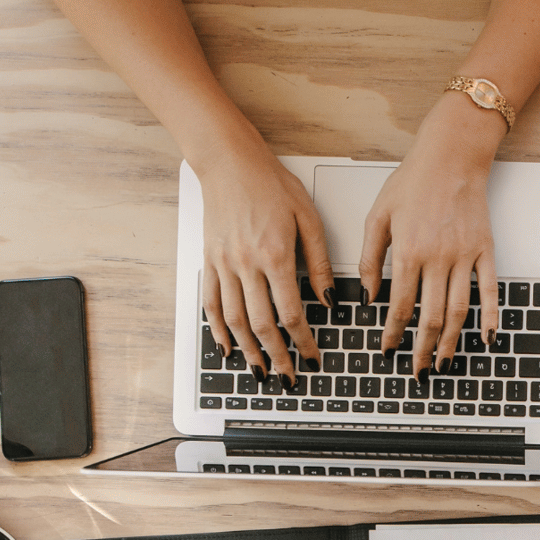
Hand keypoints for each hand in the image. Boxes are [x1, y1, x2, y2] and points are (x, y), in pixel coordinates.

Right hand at [197, 145, 334, 382]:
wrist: (230, 163)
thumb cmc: (271, 184)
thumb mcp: (308, 219)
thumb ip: (320, 263)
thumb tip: (329, 299)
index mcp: (276, 255)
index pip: (292, 313)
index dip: (303, 341)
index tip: (312, 356)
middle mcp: (246, 264)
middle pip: (262, 325)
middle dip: (277, 356)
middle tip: (288, 376)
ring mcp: (224, 264)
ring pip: (235, 320)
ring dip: (249, 351)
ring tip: (261, 371)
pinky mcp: (209, 261)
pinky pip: (211, 303)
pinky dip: (218, 330)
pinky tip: (228, 347)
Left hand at [365, 98, 505, 378]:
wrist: (452, 157)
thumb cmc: (413, 182)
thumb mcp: (378, 216)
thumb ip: (369, 258)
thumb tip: (369, 295)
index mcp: (409, 252)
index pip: (400, 305)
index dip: (393, 332)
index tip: (388, 348)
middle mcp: (438, 259)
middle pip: (431, 316)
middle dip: (422, 348)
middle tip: (417, 370)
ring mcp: (465, 257)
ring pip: (459, 310)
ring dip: (451, 341)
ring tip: (443, 362)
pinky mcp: (485, 251)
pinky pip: (490, 291)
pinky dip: (491, 317)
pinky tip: (487, 338)